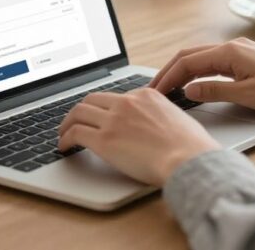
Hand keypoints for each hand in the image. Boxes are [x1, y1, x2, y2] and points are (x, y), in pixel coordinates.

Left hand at [57, 88, 220, 185]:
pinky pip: (75, 133)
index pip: (116, 97)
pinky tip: (64, 147)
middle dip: (81, 110)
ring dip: (67, 122)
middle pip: (93, 99)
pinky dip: (65, 139)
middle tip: (74, 121)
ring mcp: (114, 120)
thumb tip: (157, 126)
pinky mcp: (104, 140)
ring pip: (79, 112)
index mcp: (146, 95)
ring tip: (63, 133)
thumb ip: (161, 116)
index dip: (105, 109)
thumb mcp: (178, 118)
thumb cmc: (191, 147)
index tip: (100, 117)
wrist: (188, 159)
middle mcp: (128, 103)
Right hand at [149, 37, 254, 111]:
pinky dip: (198, 70)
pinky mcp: (246, 57)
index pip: (187, 63)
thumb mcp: (247, 95)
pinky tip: (194, 82)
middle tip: (155, 89)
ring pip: (201, 57)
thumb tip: (189, 90)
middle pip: (190, 55)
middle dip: (170, 71)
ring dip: (183, 70)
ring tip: (169, 87)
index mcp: (229, 53)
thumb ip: (215, 91)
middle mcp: (232, 46)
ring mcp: (239, 50)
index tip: (155, 92)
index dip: (168, 77)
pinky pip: (213, 60)